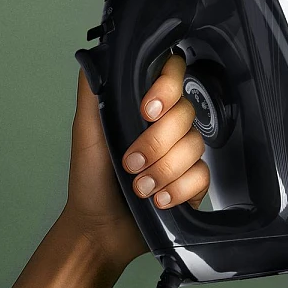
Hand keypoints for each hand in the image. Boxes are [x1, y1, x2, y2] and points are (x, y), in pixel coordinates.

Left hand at [63, 53, 209, 270]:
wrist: (99, 228)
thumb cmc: (90, 180)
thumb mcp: (85, 132)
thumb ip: (93, 93)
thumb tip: (98, 58)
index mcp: (145, 109)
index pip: (172, 76)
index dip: (167, 88)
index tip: (146, 110)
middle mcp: (168, 127)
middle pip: (185, 114)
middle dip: (156, 143)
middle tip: (130, 162)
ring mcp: (184, 154)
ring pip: (195, 146)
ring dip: (163, 170)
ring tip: (140, 188)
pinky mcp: (195, 182)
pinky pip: (202, 175)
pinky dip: (178, 189)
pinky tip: (159, 200)